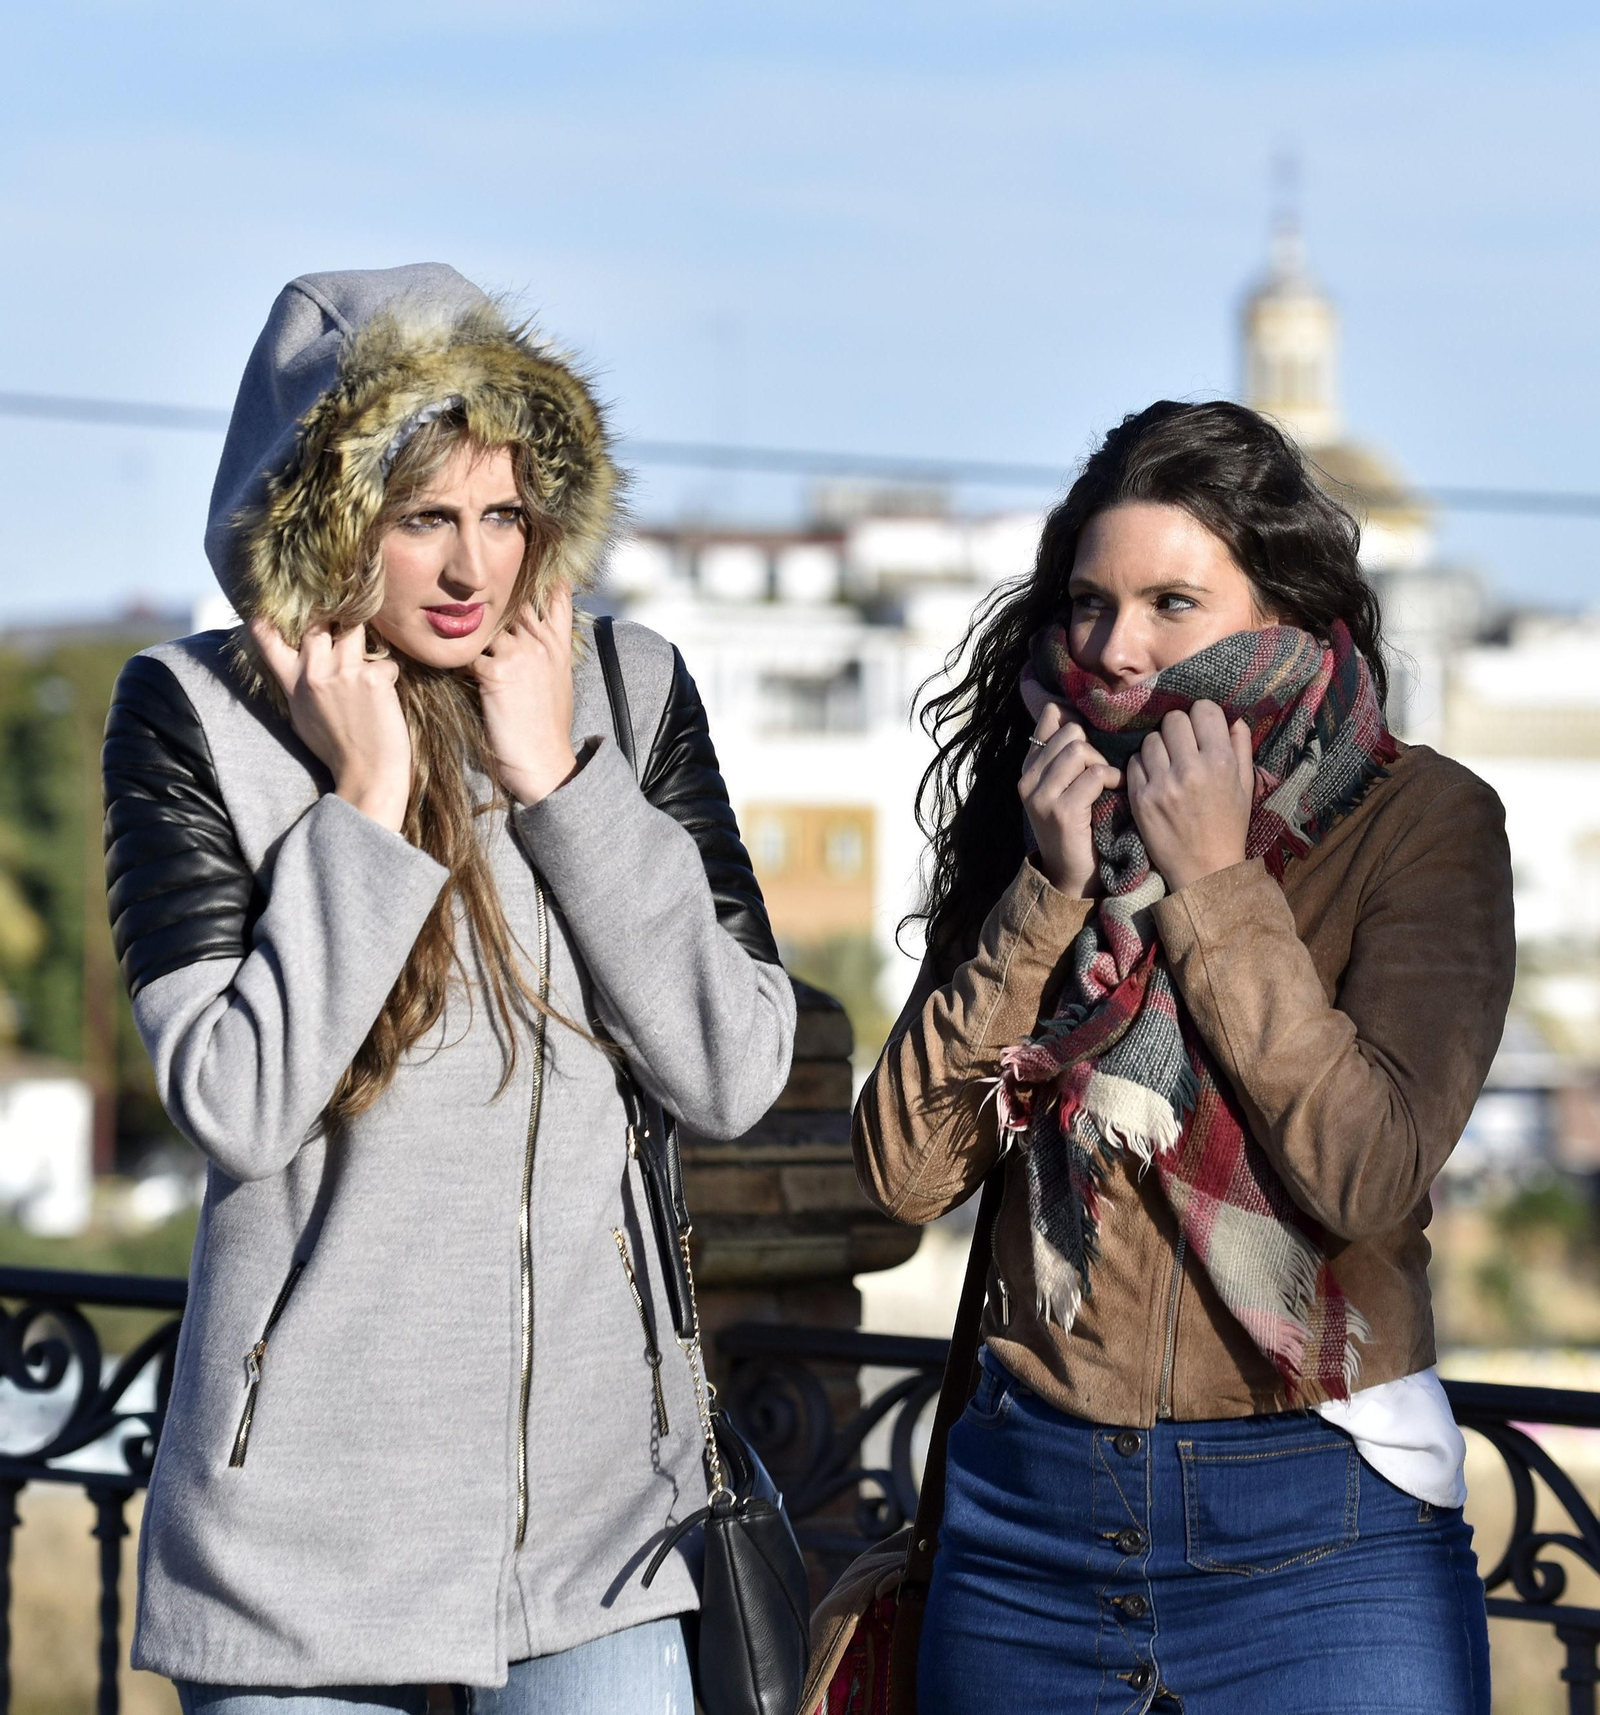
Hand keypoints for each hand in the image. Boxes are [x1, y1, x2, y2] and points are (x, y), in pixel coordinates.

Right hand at [251, 617, 411, 832]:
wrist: (367, 775)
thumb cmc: (337, 749)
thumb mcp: (303, 716)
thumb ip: (299, 685)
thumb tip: (302, 662)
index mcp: (293, 684)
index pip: (268, 641)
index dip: (271, 621)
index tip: (274, 611)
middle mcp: (314, 673)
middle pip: (319, 623)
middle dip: (334, 620)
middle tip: (345, 628)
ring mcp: (344, 673)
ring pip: (355, 630)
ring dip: (364, 642)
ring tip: (368, 666)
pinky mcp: (373, 679)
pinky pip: (385, 663)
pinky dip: (388, 677)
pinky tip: (385, 700)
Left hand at [472, 584, 577, 806]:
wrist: (544, 763)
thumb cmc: (546, 728)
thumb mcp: (559, 680)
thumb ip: (546, 649)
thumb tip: (529, 632)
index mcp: (557, 644)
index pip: (554, 595)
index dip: (538, 576)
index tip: (522, 561)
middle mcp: (540, 642)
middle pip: (511, 600)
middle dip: (489, 599)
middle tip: (462, 594)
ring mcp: (519, 654)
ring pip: (482, 626)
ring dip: (467, 635)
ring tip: (452, 640)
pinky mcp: (496, 673)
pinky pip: (465, 655)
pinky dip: (455, 663)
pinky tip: (452, 672)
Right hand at [1018, 703, 1121, 897]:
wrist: (1072, 877)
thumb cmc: (1079, 827)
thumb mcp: (1066, 786)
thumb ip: (1069, 755)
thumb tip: (1091, 715)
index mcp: (1029, 768)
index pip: (1050, 715)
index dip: (1079, 718)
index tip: (1096, 738)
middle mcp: (1027, 779)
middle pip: (1070, 731)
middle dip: (1095, 747)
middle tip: (1103, 772)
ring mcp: (1041, 796)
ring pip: (1080, 749)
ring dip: (1104, 764)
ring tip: (1109, 784)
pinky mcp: (1061, 812)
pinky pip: (1094, 775)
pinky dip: (1112, 780)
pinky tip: (1115, 792)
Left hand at [1125, 700, 1254, 892]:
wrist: (1204, 869)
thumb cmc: (1228, 827)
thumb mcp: (1245, 787)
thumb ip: (1240, 748)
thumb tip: (1232, 717)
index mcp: (1221, 762)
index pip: (1203, 709)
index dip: (1202, 716)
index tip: (1201, 728)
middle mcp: (1190, 768)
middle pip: (1173, 719)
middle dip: (1178, 728)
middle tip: (1182, 746)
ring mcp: (1162, 783)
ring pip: (1150, 739)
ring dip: (1158, 746)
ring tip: (1167, 763)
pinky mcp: (1140, 797)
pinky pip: (1133, 762)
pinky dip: (1142, 766)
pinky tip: (1154, 778)